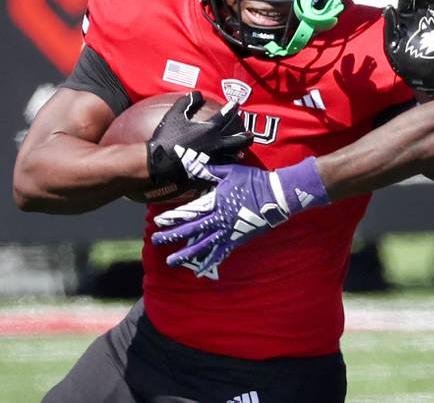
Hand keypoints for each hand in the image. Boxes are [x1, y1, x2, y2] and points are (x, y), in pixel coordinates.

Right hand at [146, 92, 251, 185]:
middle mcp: (217, 143)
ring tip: (242, 151)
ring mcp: (215, 158)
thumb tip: (197, 93)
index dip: (232, 108)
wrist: (161, 163)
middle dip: (246, 136)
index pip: (225, 116)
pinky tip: (228, 165)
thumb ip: (186, 102)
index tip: (237, 104)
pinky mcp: (210, 170)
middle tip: (250, 134)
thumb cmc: (167, 138)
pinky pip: (223, 167)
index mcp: (209, 129)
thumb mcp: (174, 116)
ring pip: (233, 155)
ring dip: (239, 151)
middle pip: (239, 140)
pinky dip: (228, 164)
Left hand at [151, 157, 329, 272]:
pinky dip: (209, 262)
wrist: (277, 196)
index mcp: (216, 202)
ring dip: (186, 255)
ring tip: (171, 262)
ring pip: (203, 246)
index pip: (190, 212)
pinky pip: (221, 253)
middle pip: (192, 230)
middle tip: (156, 241)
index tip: (158, 221)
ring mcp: (228, 232)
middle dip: (172, 236)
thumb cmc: (254, 181)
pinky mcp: (237, 240)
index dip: (174, 217)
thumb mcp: (230, 172)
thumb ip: (209, 170)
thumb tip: (190, 163)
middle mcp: (219, 220)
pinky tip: (199, 271)